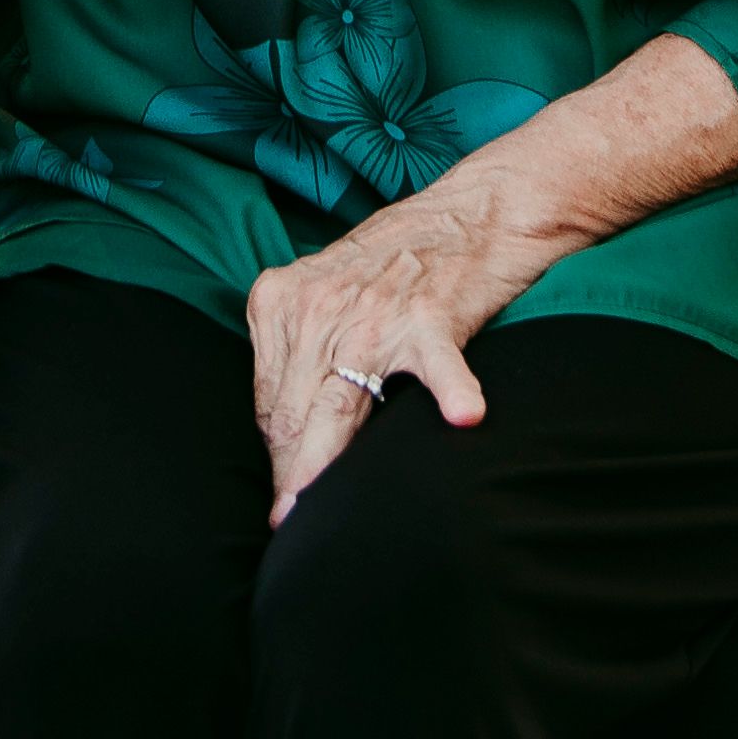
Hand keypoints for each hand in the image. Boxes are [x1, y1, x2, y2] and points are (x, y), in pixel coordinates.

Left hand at [244, 179, 564, 523]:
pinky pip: (437, 362)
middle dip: (291, 474)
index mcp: (281, 301)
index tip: (283, 500)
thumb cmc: (395, 262)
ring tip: (324, 509)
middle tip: (289, 527)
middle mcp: (318, 306)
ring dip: (331, 461)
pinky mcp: (432, 315)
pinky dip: (451, 389)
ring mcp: (374, 312)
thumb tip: (281, 435)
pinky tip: (463, 418)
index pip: (269, 400)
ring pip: (343, 401)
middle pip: (295, 410)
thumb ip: (297, 351)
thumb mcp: (322, 293)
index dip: (278, 455)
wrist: (469, 211)